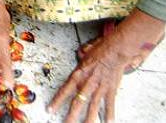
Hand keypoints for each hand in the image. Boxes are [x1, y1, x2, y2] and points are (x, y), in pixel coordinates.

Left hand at [48, 11, 164, 122]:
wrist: (115, 50)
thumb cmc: (99, 52)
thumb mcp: (83, 58)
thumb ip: (79, 68)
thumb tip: (75, 70)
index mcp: (78, 75)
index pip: (65, 90)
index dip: (57, 101)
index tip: (50, 110)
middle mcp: (88, 83)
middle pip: (77, 102)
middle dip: (71, 115)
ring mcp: (100, 87)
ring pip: (92, 106)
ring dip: (88, 119)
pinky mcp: (111, 89)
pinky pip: (109, 104)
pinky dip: (109, 114)